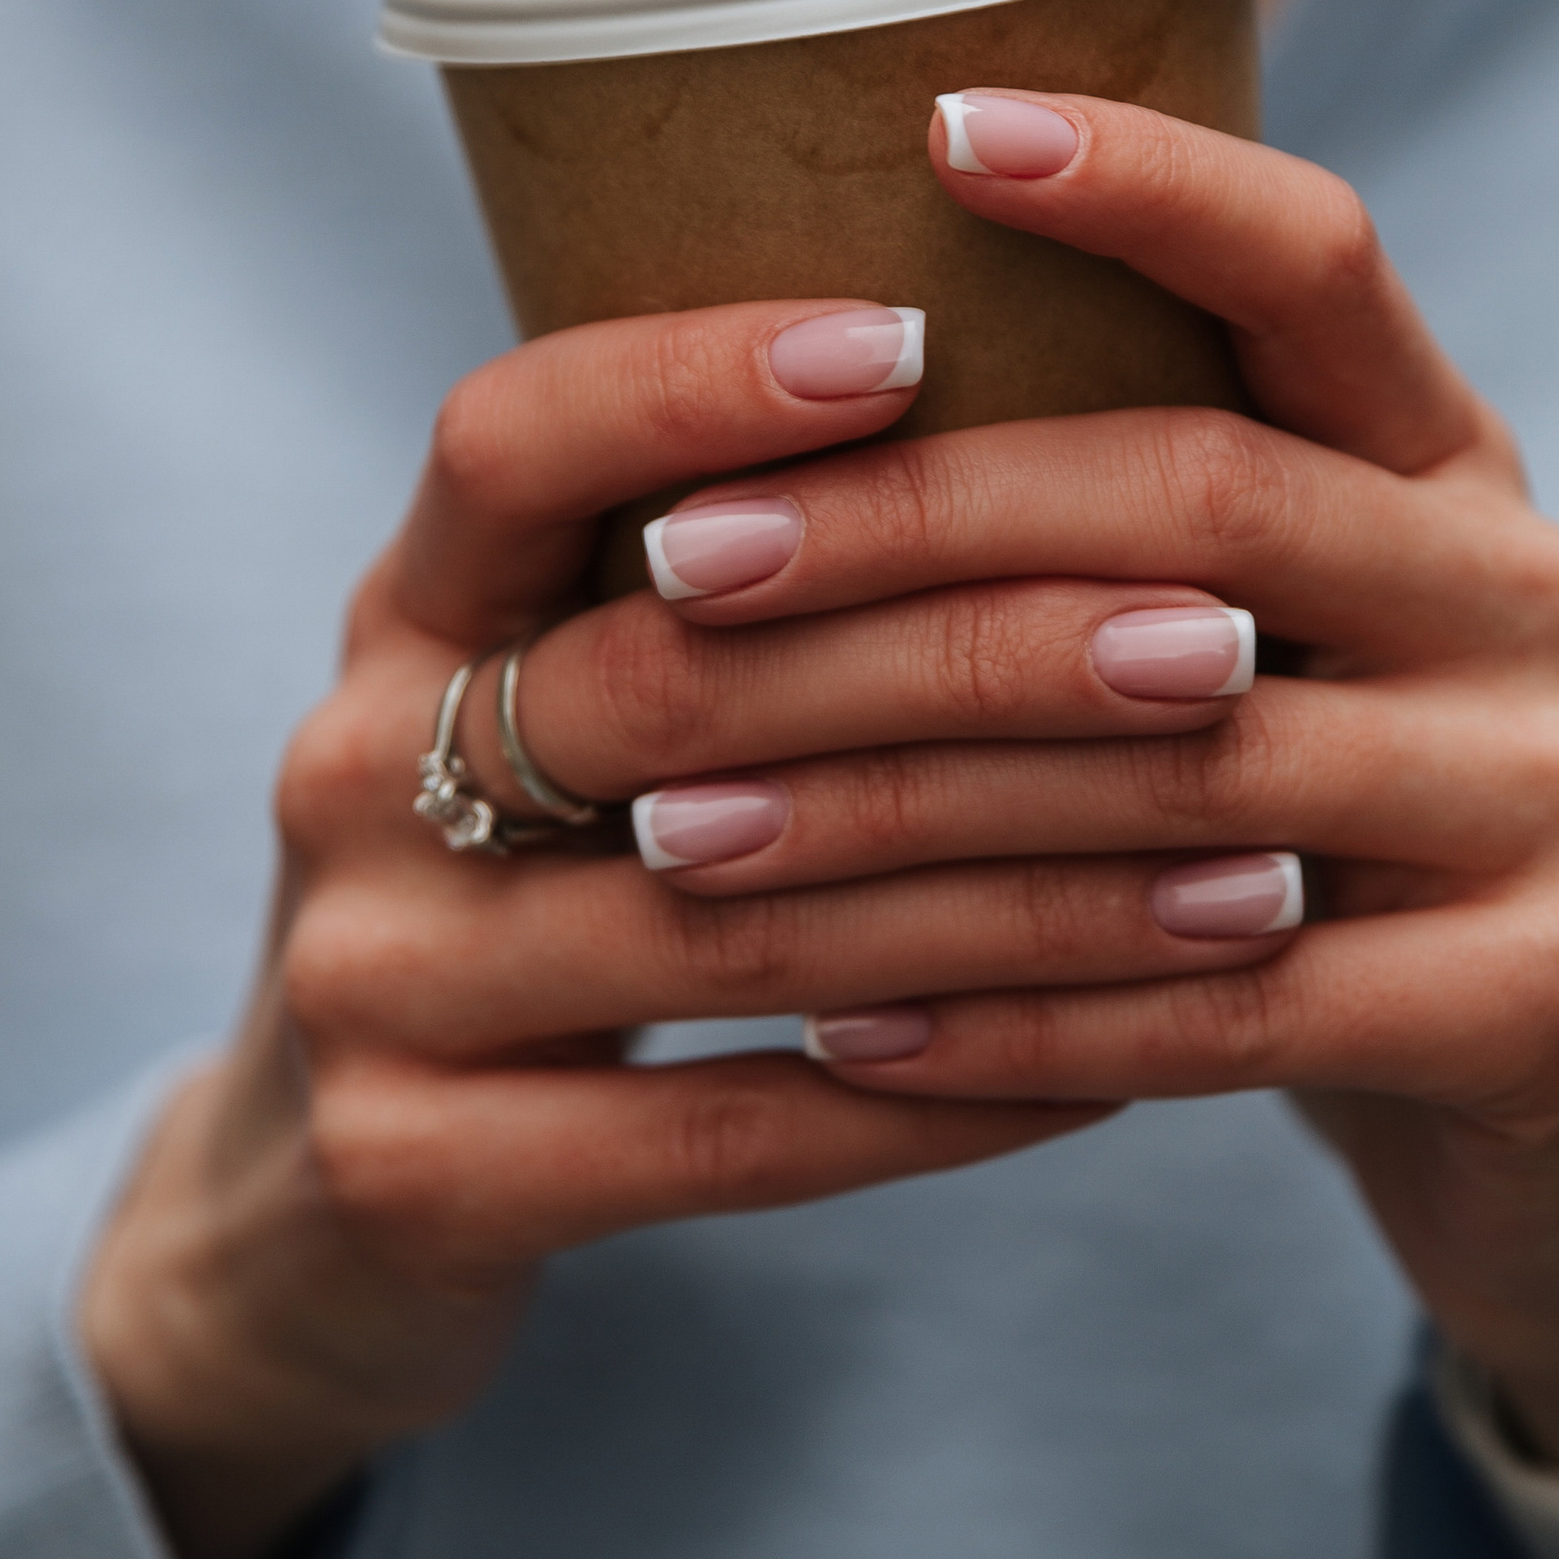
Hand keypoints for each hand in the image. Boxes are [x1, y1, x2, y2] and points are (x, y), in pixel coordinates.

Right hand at [81, 296, 1270, 1558]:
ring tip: (1243, 876)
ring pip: (734, 926)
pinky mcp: (418, 1176)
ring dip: (1019, 901)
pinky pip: (727, 1135)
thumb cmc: (525, 898)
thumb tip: (1046, 388)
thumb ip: (712, 581)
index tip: (917, 338)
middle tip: (1216, 642)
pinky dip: (944, 1098)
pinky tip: (1127, 1069)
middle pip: (675, 682)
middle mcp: (355, 769)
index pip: (511, 438)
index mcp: (401, 611)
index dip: (695, 378)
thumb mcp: (547, 706)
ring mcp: (368, 980)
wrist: (315, 1220)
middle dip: (971, 655)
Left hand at [624, 93, 1558, 1510]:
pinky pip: (1226, 1006)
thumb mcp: (1264, 626)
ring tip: (680, 829)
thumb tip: (759, 367)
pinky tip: (831, 1028)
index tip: (938, 121)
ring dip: (899, 805)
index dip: (1146, 182)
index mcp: (1448, 458)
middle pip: (1200, 502)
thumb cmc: (1306, 823)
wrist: (1548, 1105)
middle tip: (672, 564)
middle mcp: (1534, 588)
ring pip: (1183, 773)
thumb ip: (1111, 503)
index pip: (1316, 261)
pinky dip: (1010, 1019)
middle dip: (909, 528)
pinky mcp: (1542, 999)